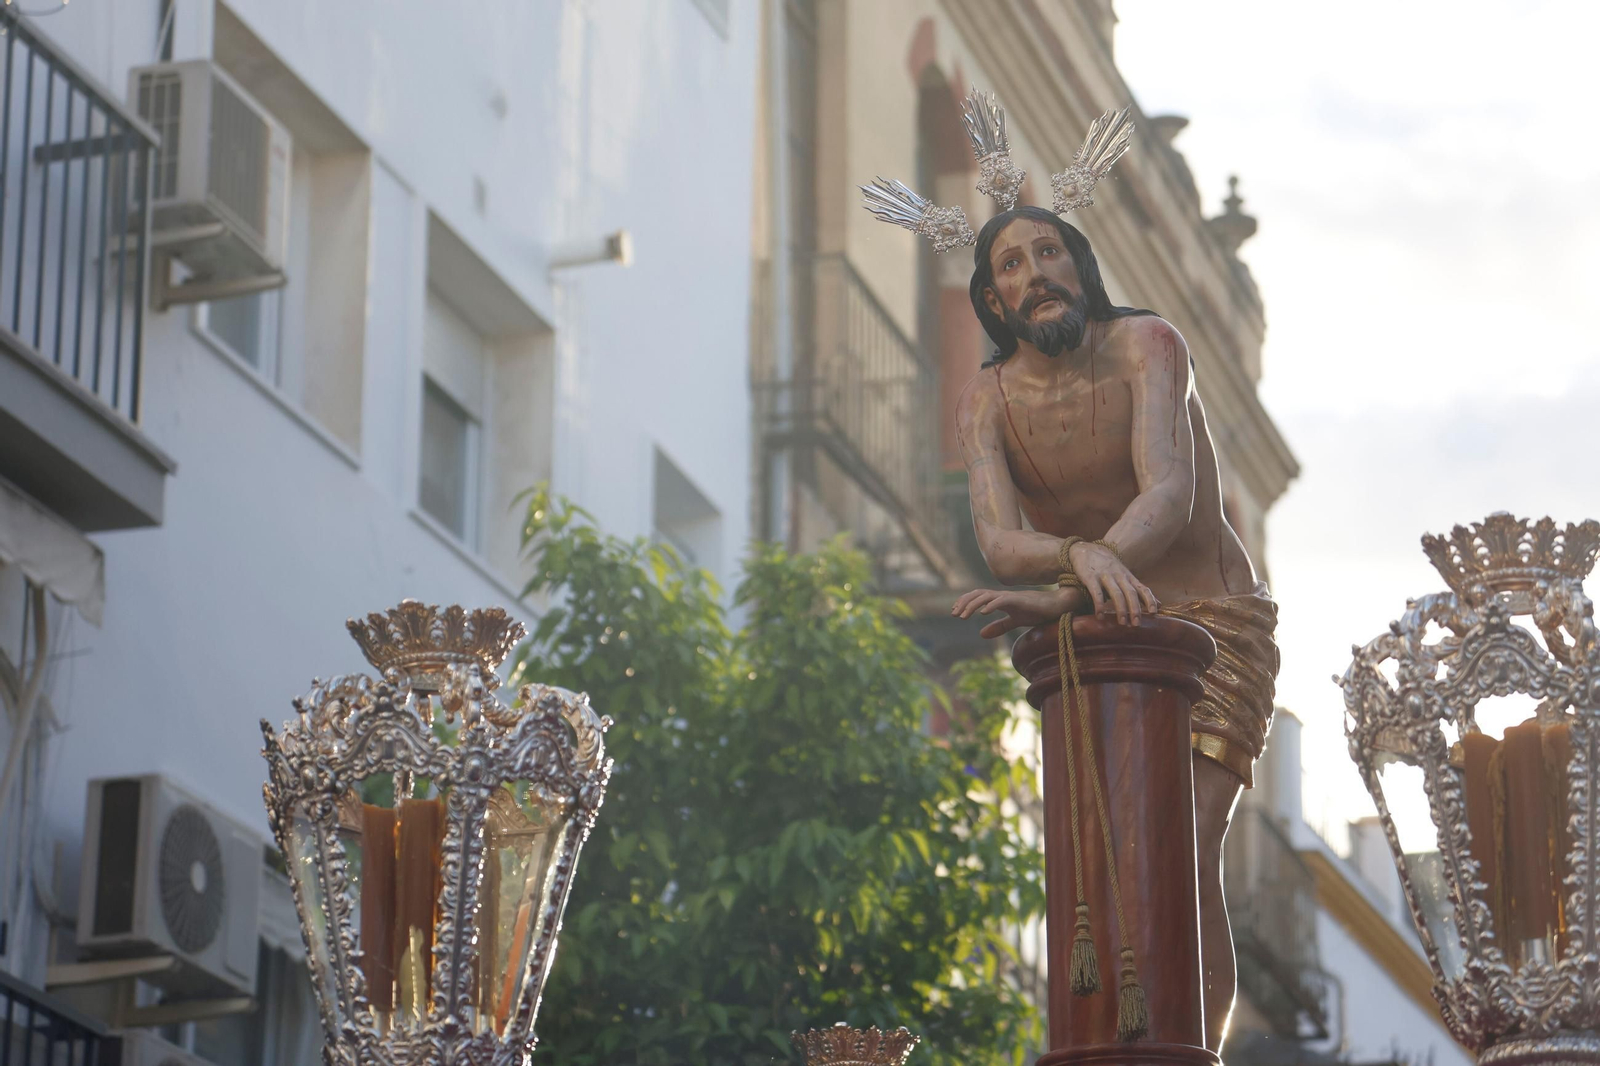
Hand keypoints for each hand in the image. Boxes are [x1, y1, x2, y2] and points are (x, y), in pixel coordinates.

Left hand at [952, 586, 1086, 639]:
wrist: (1057, 606)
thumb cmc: (1037, 612)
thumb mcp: (1015, 621)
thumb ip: (999, 626)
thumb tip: (981, 634)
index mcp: (1001, 600)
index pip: (978, 597)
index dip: (965, 602)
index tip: (954, 612)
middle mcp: (1003, 596)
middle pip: (978, 594)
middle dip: (964, 603)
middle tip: (953, 614)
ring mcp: (1011, 597)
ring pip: (986, 596)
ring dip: (973, 605)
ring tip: (962, 615)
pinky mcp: (1019, 600)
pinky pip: (1002, 600)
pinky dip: (991, 605)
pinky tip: (983, 613)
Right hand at [1068, 541, 1158, 625]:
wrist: (1086, 549)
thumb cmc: (1108, 566)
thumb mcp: (1125, 576)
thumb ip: (1140, 590)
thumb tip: (1160, 605)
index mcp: (1128, 577)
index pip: (1142, 588)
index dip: (1149, 600)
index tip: (1154, 612)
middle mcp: (1119, 576)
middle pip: (1130, 593)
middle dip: (1135, 608)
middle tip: (1137, 624)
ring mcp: (1105, 576)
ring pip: (1116, 593)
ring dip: (1120, 609)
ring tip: (1122, 623)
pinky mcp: (1091, 577)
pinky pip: (1097, 593)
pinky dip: (1099, 605)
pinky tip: (1100, 616)